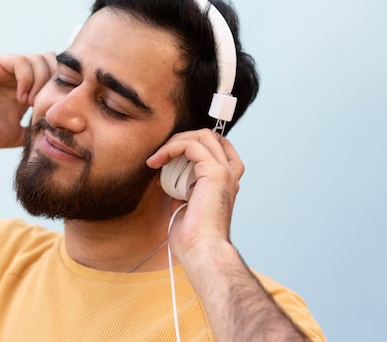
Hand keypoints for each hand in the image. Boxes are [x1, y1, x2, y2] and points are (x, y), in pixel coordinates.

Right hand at [0, 53, 56, 148]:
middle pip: (52, 63)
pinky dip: (27, 78)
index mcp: (27, 89)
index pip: (55, 77)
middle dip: (55, 83)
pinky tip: (21, 98)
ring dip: (41, 82)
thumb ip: (34, 132)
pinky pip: (20, 61)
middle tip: (47, 104)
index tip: (57, 111)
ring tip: (31, 103)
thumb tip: (57, 139)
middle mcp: (19, 76)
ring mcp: (8, 69)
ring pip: (39, 59)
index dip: (62, 90)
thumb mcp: (16, 136)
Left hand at [146, 129, 243, 257]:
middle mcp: (230, 175)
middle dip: (182, 140)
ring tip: (156, 158)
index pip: (217, 147)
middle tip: (161, 156)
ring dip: (175, 143)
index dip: (193, 144)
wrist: (200, 250)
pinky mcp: (215, 172)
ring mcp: (225, 172)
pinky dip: (171, 149)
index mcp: (226, 182)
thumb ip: (182, 187)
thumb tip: (168, 177)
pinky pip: (191, 146)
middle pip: (210, 137)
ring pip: (202, 136)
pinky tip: (157, 161)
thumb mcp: (184, 204)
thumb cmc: (192, 236)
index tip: (169, 157)